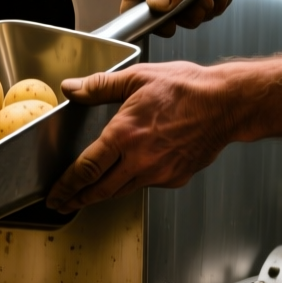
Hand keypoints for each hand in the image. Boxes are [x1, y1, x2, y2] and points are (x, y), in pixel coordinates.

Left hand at [45, 62, 243, 212]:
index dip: (66, 186)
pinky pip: (147, 184)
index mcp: (124, 135)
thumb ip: (100, 86)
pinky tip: (130, 174)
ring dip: (102, 194)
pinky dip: (134, 182)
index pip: (85, 169)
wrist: (227, 104)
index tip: (55, 194)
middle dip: (77, 199)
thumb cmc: (187, 89)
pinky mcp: (175, 177)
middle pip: (100, 189)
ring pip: (122, 190)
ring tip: (88, 196)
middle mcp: (139, 159)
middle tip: (63, 204)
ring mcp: (159, 172)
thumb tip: (72, 88)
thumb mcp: (137, 78)